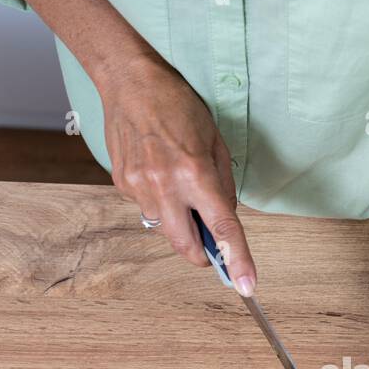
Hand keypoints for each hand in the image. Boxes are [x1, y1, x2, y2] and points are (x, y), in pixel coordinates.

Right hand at [96, 55, 256, 294]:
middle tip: (211, 245)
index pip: (222, 228)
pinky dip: (159, 201)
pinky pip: (147, 209)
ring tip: (178, 182)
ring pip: (164, 229)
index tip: (247, 285)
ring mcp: (139, 187)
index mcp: (195, 173)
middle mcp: (165, 185)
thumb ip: (223, 185)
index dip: (237, 260)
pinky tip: (157, 171)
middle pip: (186, 246)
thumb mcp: (215, 142)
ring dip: (178, 220)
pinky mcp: (122, 185)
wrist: (130, 83)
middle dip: (202, 254)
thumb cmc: (178, 106)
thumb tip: (224, 220)